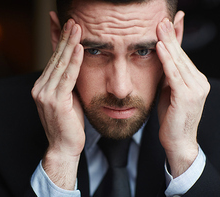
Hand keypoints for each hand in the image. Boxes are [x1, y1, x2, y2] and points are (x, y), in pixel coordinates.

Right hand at [31, 19, 84, 188]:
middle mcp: (40, 87)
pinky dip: (74, 62)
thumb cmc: (68, 122)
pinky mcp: (55, 101)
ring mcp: (45, 94)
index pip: (52, 57)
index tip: (62, 22)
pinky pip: (67, 77)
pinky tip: (80, 48)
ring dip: (70, 44)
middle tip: (72, 19)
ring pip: (60, 64)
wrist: (64, 146)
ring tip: (77, 26)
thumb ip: (67, 80)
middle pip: (55, 57)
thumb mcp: (68, 96)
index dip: (57, 39)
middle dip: (65, 36)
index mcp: (43, 85)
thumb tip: (75, 63)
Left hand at [156, 17, 209, 177]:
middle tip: (161, 19)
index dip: (174, 39)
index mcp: (194, 79)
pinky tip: (159, 47)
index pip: (182, 55)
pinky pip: (174, 74)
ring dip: (168, 42)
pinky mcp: (186, 96)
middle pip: (181, 55)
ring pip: (178, 61)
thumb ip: (168, 74)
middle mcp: (198, 81)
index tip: (167, 23)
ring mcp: (195, 88)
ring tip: (160, 26)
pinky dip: (166, 60)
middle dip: (171, 36)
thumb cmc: (171, 116)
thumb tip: (162, 58)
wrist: (177, 140)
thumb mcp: (168, 90)